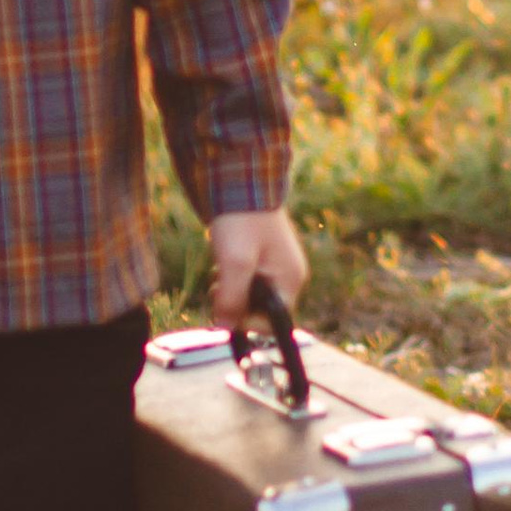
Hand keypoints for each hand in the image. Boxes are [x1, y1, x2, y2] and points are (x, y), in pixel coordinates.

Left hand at [209, 206, 308, 325]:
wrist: (238, 180)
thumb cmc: (243, 220)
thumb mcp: (235, 264)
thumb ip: (232, 300)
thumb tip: (226, 329)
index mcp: (290, 280)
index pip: (273, 322)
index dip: (248, 321)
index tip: (228, 307)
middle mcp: (287, 275)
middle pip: (260, 310)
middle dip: (236, 303)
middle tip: (220, 285)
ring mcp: (274, 264)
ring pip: (249, 295)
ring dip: (230, 289)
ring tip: (219, 269)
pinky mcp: (260, 255)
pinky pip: (245, 279)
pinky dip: (230, 276)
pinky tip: (222, 261)